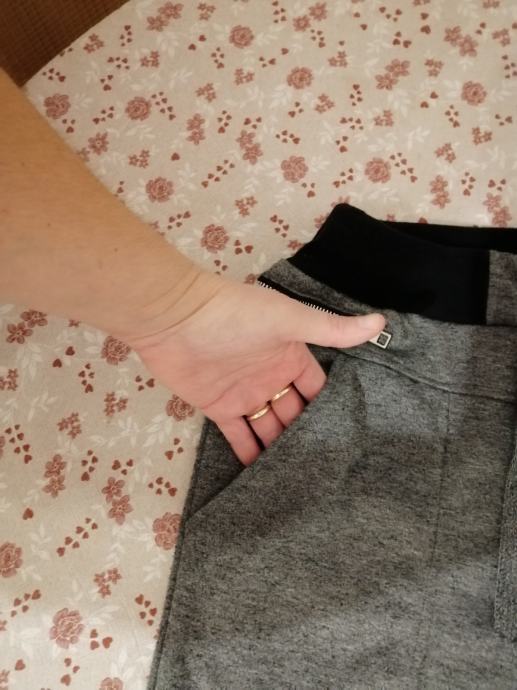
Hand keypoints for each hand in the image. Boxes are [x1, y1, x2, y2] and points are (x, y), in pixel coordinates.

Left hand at [126, 271, 384, 464]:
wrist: (175, 318)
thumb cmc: (236, 315)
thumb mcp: (288, 320)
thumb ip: (331, 329)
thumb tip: (381, 322)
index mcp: (290, 356)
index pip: (317, 389)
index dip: (330, 411)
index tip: (348, 442)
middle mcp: (271, 377)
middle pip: (295, 413)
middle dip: (308, 437)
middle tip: (327, 473)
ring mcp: (246, 395)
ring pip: (270, 428)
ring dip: (282, 450)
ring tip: (302, 482)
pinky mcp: (219, 409)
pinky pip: (240, 436)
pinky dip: (251, 455)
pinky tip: (266, 479)